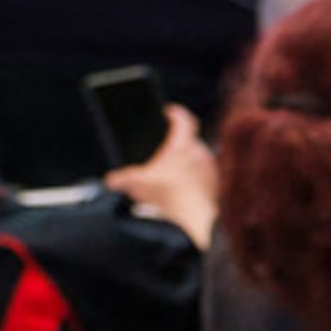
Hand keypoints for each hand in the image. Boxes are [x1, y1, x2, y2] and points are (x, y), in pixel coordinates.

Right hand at [103, 104, 218, 249]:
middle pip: (191, 140)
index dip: (177, 114)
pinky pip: (207, 175)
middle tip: (167, 148)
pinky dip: (197, 178)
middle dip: (179, 143)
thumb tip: (111, 180)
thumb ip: (122, 180)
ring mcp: (212, 168)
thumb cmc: (170, 197)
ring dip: (189, 162)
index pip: (184, 120)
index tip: (170, 111)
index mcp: (183, 145)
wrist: (198, 219)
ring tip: (174, 171)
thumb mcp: (139, 185)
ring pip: (199, 159)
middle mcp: (201, 153)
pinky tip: (187, 188)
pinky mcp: (219, 184)